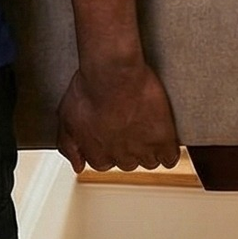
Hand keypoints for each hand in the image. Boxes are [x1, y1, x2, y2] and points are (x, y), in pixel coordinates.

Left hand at [56, 58, 179, 171]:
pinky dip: (169, 151)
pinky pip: (170, 157)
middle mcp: (120, 158)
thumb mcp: (67, 118)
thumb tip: (77, 165)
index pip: (105, 163)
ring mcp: (143, 150)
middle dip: (128, 148)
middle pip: (128, 163)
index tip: (111, 135)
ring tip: (146, 130)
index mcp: (97, 155)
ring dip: (149, 150)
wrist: (112, 73)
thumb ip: (69, 145)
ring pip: (150, 161)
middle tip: (129, 127)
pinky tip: (164, 140)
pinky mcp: (163, 140)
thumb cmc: (88, 90)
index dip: (108, 148)